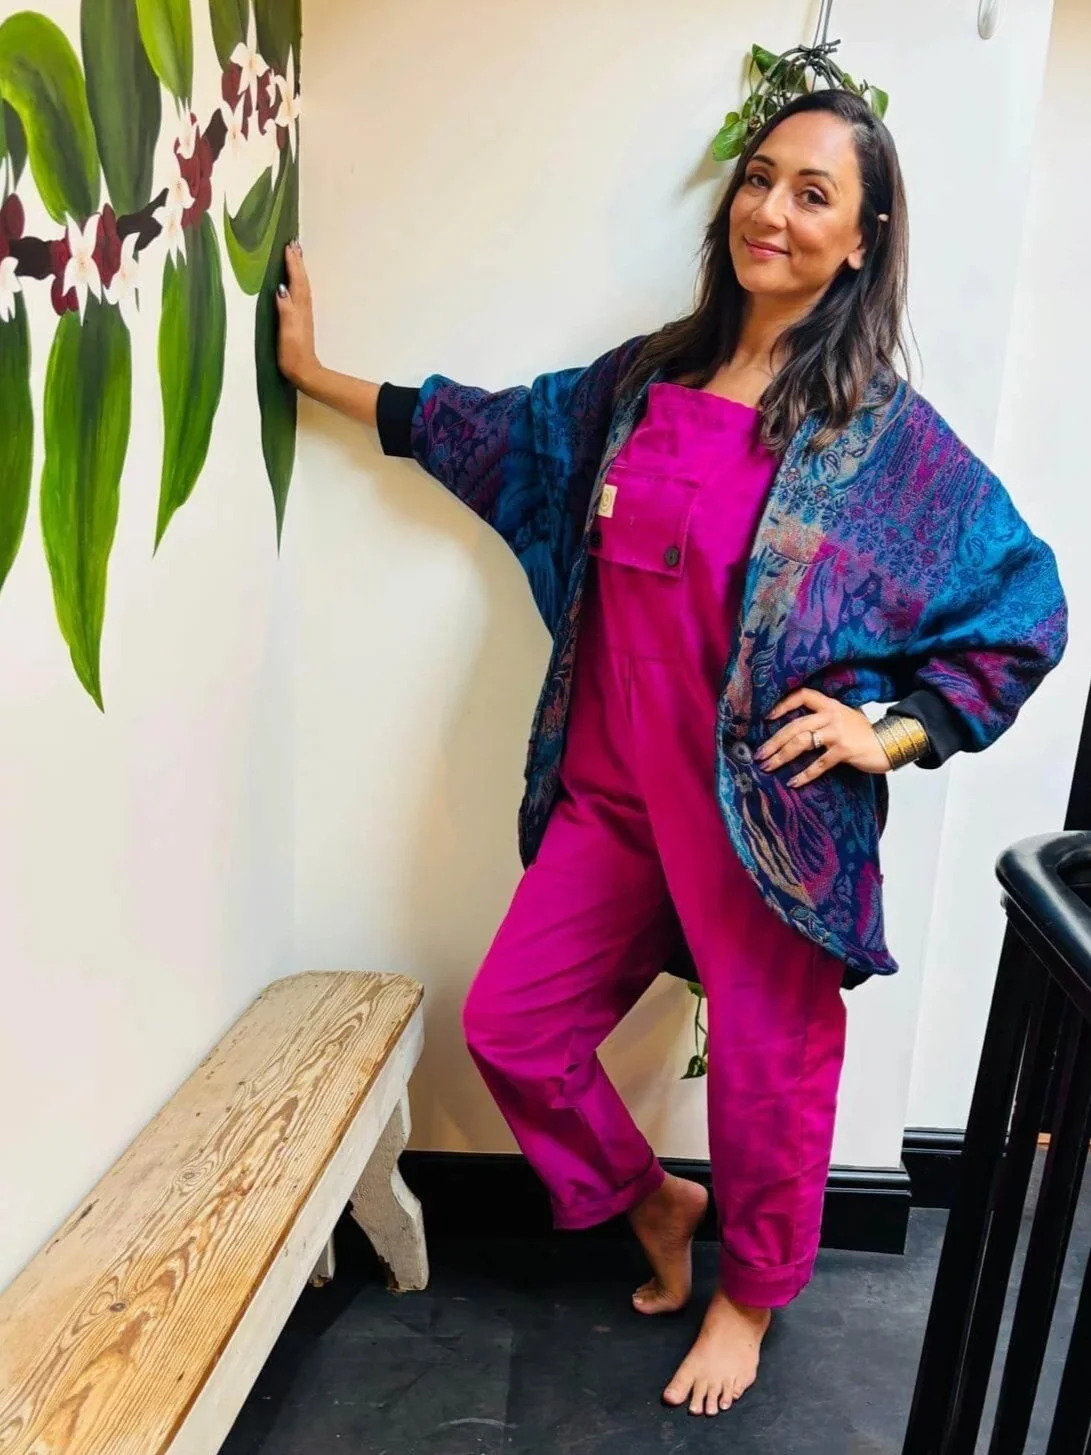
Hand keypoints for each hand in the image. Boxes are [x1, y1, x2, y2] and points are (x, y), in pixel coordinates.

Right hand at [275, 241, 319, 390]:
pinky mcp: (300, 320)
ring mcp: (303, 313)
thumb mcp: (287, 331)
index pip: (295, 280)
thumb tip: (281, 288)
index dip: (292, 263)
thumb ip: (285, 309)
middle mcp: (303, 307)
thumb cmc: (293, 353)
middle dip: (297, 261)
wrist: (304, 371)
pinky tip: (294, 282)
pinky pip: (300, 293)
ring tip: (296, 255)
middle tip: (294, 243)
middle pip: (301, 279)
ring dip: (299, 269)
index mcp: (298, 307)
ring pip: (302, 285)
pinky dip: (298, 282)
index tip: (289, 246)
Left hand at [755, 688, 889, 787]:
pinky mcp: (844, 750)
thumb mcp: (844, 718)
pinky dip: (805, 775)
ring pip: (802, 742)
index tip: (767, 717)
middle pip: (795, 725)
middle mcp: (832, 715)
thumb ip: (824, 719)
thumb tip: (796, 730)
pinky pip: (819, 764)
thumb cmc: (864, 734)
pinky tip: (793, 782)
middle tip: (759, 754)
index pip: (802, 695)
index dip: (783, 704)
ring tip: (768, 766)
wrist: (890, 743)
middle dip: (774, 741)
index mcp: (830, 705)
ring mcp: (838, 732)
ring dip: (782, 756)